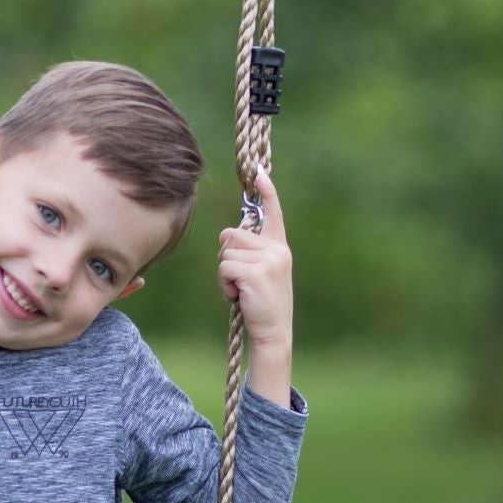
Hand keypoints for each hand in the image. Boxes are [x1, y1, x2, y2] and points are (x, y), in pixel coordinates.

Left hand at [217, 162, 293, 404]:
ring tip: (239, 291)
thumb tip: (226, 234)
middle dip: (226, 256)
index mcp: (279, 247)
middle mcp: (277, 249)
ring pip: (225, 251)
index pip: (273, 213)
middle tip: (238, 281)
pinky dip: (223, 284)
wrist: (272, 333)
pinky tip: (237, 297)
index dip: (267, 191)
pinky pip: (223, 266)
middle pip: (232, 234)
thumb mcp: (259, 273)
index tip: (259, 170)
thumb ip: (248, 252)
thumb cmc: (261, 305)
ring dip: (223, 273)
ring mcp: (269, 259)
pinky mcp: (256, 272)